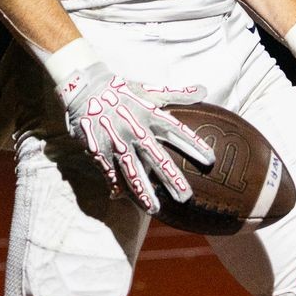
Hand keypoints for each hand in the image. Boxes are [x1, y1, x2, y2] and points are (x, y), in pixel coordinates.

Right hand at [49, 43, 214, 212]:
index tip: (210, 160)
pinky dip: (115, 185)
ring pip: (131, 170)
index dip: (194, 145)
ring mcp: (116, 141)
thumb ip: (177, 93)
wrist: (85, 87)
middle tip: (186, 197)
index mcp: (150, 113)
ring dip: (143, 190)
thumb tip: (203, 90)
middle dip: (171, 177)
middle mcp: (135, 129)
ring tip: (154, 209)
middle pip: (156, 157)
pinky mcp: (99, 149)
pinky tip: (122, 198)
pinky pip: (109, 171)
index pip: (177, 131)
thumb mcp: (149, 90)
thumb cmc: (122, 90)